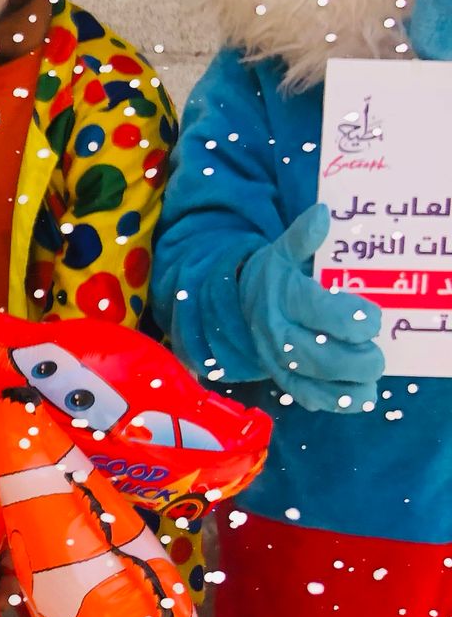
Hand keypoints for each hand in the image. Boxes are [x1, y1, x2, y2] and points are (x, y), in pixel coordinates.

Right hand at [238, 202, 383, 411]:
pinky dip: (334, 402)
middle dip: (354, 360)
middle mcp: (276, 332)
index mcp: (282, 298)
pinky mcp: (281, 378)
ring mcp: (276, 359)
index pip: (318, 312)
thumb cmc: (273, 275)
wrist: (239, 303)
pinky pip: (306, 397)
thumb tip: (321, 214)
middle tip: (377, 354)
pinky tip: (360, 397)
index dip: (351, 319)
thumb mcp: (282, 250)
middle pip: (316, 355)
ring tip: (372, 379)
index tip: (373, 319)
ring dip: (347, 386)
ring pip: (311, 381)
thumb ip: (302, 236)